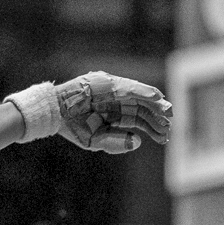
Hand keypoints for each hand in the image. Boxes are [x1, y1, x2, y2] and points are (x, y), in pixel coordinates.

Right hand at [56, 71, 171, 153]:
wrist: (54, 113)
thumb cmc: (72, 127)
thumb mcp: (95, 140)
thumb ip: (116, 142)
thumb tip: (139, 141)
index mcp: (114, 116)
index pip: (139, 120)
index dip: (152, 127)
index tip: (165, 136)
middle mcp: (117, 102)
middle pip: (143, 108)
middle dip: (157, 117)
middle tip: (169, 126)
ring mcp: (114, 91)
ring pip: (139, 97)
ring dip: (154, 103)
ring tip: (168, 111)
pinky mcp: (109, 82)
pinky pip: (129, 86)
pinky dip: (143, 91)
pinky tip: (156, 97)